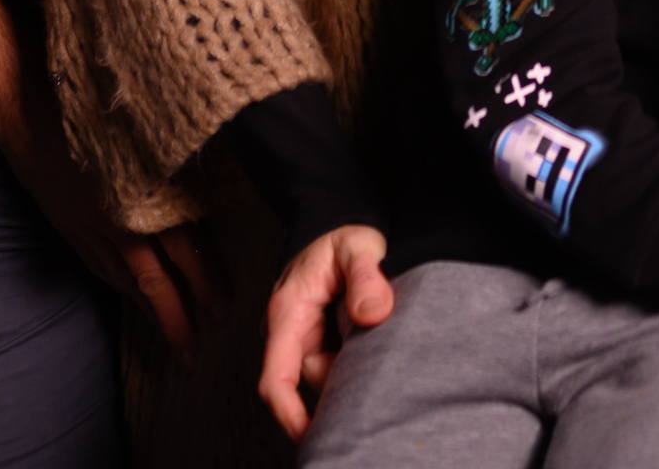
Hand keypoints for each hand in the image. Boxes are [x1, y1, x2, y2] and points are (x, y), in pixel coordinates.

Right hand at [0, 68, 218, 355]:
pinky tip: (134, 302)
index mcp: (147, 197)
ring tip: (173, 338)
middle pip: (156, 283)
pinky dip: (122, 291)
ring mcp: (89, 229)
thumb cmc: (97, 109)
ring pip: (127, 282)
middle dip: (178, 321)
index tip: (225, 312)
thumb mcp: (151, 135)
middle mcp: (119, 221)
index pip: (187, 253)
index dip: (207, 285)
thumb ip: (181, 168)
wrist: (27, 107)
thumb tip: (215, 194)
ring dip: (151, 313)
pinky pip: (101, 269)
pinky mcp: (70, 228)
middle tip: (196, 353)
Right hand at [257, 223, 395, 438]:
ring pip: (331, 373)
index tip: (311, 440)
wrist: (337, 219)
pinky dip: (358, 357)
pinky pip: (340, 361)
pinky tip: (378, 341)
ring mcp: (305, 337)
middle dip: (344, 385)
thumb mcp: (359, 246)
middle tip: (382, 367)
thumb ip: (366, 277)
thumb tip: (373, 313)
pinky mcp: (321, 338)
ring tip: (381, 333)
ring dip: (356, 365)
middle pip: (312, 382)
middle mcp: (290, 331)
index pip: (277, 379)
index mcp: (287, 313)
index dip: (290, 416)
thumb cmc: (342, 232)